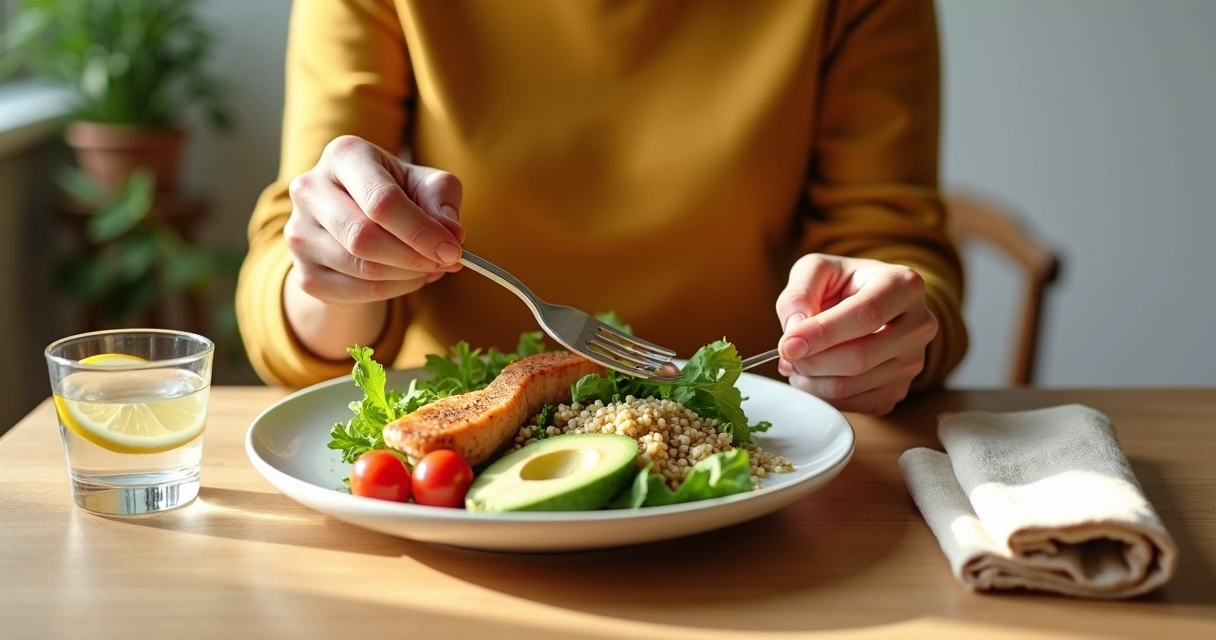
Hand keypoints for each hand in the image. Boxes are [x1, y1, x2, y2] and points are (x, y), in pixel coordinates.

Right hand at [284, 135, 465, 305]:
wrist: (356, 224)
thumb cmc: (397, 196)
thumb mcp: (425, 185)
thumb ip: (442, 201)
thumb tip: (452, 234)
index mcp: (344, 156)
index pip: (381, 201)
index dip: (420, 230)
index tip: (452, 250)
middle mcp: (310, 189)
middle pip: (365, 237)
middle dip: (414, 256)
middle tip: (446, 263)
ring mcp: (299, 233)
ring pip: (361, 268)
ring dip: (407, 275)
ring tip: (430, 268)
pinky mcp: (305, 272)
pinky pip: (356, 291)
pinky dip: (393, 291)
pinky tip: (408, 278)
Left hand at [774, 254, 938, 414]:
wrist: (871, 302)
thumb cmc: (845, 283)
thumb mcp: (818, 270)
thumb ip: (799, 293)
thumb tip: (794, 330)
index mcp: (904, 285)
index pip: (865, 315)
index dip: (822, 333)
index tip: (787, 345)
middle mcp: (919, 325)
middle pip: (859, 358)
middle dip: (811, 361)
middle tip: (787, 353)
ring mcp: (913, 362)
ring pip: (851, 386)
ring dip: (810, 380)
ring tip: (796, 362)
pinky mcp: (899, 389)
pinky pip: (853, 405)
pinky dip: (822, 396)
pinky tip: (813, 375)